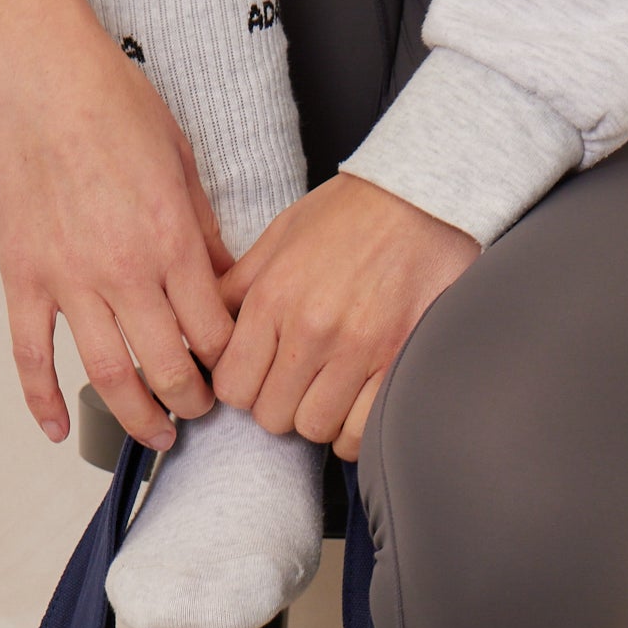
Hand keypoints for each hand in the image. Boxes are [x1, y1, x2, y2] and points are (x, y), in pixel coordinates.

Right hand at [0, 0, 232, 450]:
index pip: (216, 333)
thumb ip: (204, 230)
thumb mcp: (182, 162)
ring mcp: (68, 279)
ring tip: (157, 435)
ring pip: (109, 376)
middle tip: (202, 411)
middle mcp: (124, 271)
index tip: (235, 371)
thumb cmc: (111, 102)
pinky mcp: (23, 275)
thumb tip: (226, 280)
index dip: (231, 363)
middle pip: (170, 368)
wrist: (37, 71)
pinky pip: (31, 355)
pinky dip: (42, 400)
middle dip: (194, 402)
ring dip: (138, 417)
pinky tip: (57, 431)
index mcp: (172, 241)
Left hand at [211, 174, 479, 455]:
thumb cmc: (351, 214)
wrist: (421, 198)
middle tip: (294, 384)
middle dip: (278, 406)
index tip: (256, 379)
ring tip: (326, 392)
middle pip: (272, 416)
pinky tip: (355, 406)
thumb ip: (239, 286)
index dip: (241, 389)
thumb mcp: (280, 237)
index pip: (232, 387)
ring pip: (316, 429)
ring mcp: (358, 350)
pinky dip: (354, 429)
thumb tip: (206, 322)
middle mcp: (312, 330)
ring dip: (318, 418)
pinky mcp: (398, 362)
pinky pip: (362, 430)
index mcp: (273, 299)